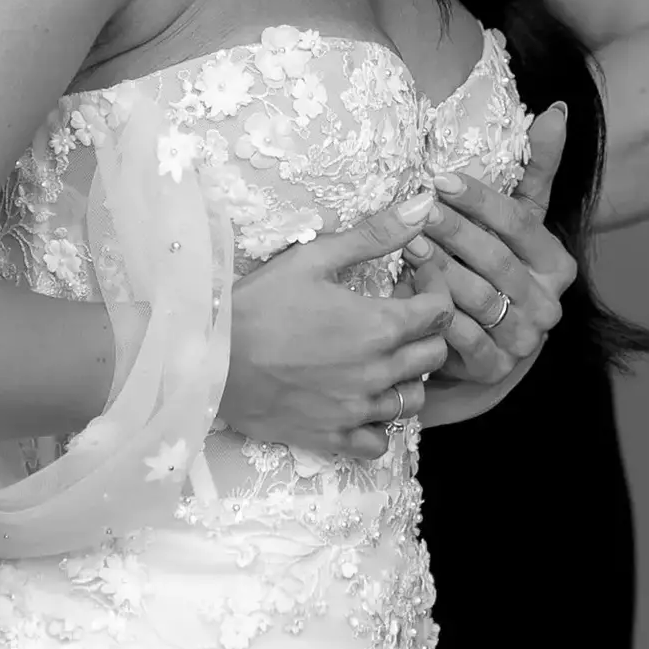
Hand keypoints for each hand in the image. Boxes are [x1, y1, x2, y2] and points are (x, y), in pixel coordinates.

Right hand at [218, 205, 454, 457]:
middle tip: (396, 315)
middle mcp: (378, 372)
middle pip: (435, 355)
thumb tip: (425, 205)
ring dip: (407, 378)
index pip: (441, 312)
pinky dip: (380, 426)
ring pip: (414, 401)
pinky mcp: (333, 436)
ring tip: (381, 359)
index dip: (435, 290)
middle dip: (426, 331)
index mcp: (379, 326)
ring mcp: (357, 409)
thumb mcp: (313, 257)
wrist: (207, 359)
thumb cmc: (257, 304)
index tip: (415, 281)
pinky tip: (361, 403)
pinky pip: (380, 443)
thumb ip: (374, 235)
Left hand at [409, 102, 572, 394]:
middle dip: (456, 232)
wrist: (483, 341)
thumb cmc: (495, 266)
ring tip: (408, 245)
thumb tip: (557, 110)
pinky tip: (409, 293)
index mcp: (557, 263)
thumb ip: (537, 168)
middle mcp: (548, 304)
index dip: (479, 199)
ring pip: (479, 299)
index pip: (520, 223)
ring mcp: (524, 340)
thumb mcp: (517, 218)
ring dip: (441, 271)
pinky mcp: (494, 368)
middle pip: (497, 260)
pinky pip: (464, 340)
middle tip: (418, 209)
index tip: (439, 178)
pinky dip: (438, 316)